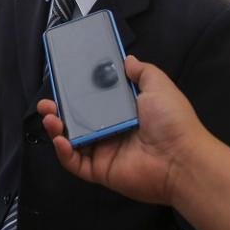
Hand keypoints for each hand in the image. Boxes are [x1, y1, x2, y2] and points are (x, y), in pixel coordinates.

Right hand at [37, 55, 209, 204]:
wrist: (181, 159)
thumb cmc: (172, 121)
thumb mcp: (158, 85)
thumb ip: (141, 71)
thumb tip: (127, 59)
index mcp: (124, 111)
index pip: (94, 100)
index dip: (76, 92)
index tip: (63, 81)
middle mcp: (111, 130)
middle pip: (77, 120)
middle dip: (58, 110)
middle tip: (47, 102)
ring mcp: (104, 151)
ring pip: (71, 141)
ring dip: (56, 129)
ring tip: (50, 117)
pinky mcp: (100, 171)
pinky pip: (75, 163)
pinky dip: (63, 152)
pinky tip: (61, 140)